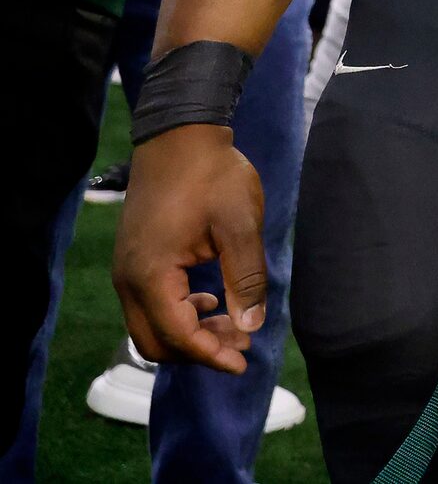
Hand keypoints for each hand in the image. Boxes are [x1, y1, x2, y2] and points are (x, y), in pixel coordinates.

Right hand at [111, 126, 268, 374]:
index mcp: (150, 275)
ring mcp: (125, 271)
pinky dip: (178, 315)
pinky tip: (209, 303)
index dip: (211, 354)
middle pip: (156, 341)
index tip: (244, 362)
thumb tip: (251, 325)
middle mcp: (128, 280)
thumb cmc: (212, 176)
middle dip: (199, 350)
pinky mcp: (133, 261)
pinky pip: (149, 306)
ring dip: (188, 334)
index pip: (178, 336)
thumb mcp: (240, 225)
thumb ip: (245, 278)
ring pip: (150, 327)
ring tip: (232, 324)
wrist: (179, 137)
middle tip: (242, 343)